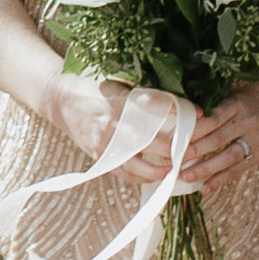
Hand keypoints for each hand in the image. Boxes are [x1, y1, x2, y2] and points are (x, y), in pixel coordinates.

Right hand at [59, 79, 191, 178]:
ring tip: (178, 166)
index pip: (155, 107)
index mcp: (117, 100)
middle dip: (175, 145)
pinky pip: (125, 173)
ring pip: (138, 163)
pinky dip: (143, 176)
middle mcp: (110, 124)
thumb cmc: (91, 87)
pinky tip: (158, 174)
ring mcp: (103, 143)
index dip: (179, 112)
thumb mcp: (117, 82)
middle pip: (151, 140)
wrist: (59, 100)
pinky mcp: (99, 157)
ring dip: (161, 167)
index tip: (199, 113)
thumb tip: (180, 103)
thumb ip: (144, 94)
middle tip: (195, 147)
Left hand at [171, 75, 258, 194]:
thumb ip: (208, 106)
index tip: (175, 138)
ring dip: (206, 169)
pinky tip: (205, 188)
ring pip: (228, 157)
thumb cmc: (243, 98)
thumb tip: (176, 118)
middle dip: (195, 151)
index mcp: (237, 105)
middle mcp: (248, 123)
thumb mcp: (228, 93)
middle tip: (173, 159)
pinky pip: (238, 170)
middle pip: (219, 139)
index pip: (213, 118)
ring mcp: (255, 141)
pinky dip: (220, 180)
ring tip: (186, 176)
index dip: (194, 130)